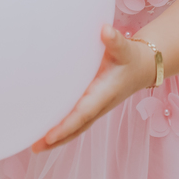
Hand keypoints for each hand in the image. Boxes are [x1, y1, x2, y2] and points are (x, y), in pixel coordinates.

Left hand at [31, 25, 154, 152]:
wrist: (143, 68)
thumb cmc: (131, 57)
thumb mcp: (124, 48)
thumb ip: (114, 40)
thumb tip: (105, 31)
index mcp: (103, 94)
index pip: (82, 113)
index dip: (65, 125)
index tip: (49, 135)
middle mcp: (99, 105)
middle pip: (76, 128)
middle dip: (56, 140)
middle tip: (35, 148)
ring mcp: (95, 108)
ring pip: (75, 128)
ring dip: (57, 139)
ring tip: (35, 147)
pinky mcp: (92, 106)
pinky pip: (76, 123)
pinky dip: (63, 131)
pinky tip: (47, 133)